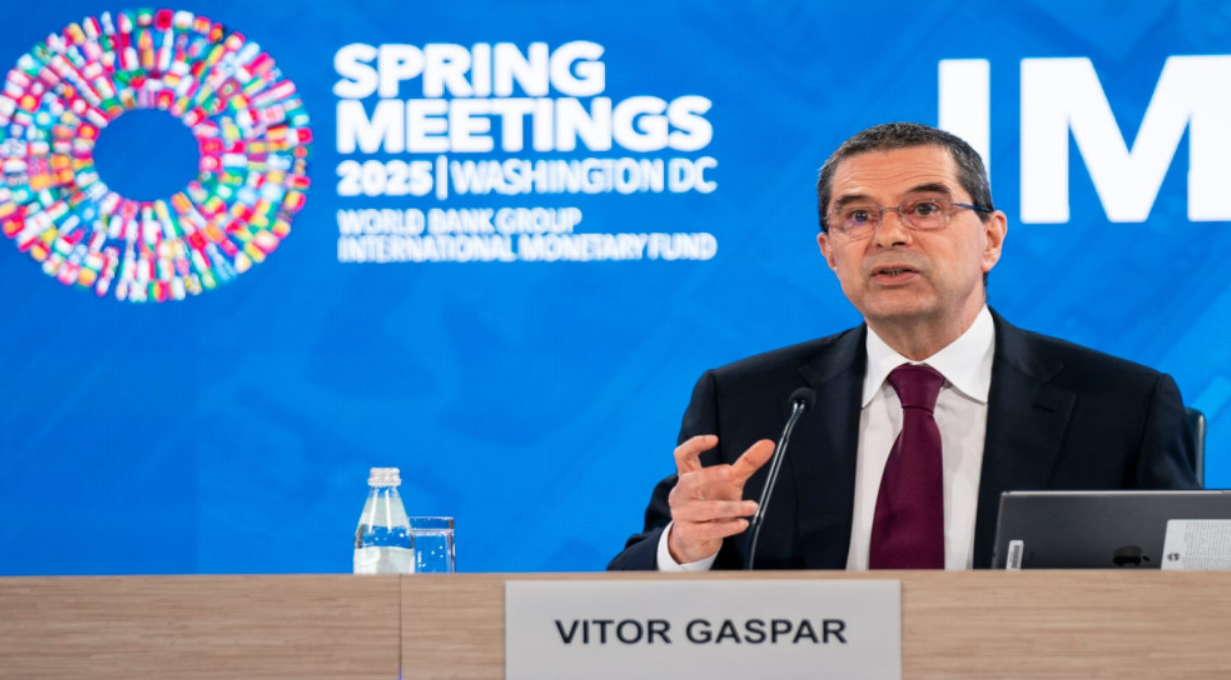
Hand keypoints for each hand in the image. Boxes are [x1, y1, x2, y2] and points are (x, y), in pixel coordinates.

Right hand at [666, 435, 774, 563]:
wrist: (696, 539)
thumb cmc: (712, 502)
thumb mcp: (730, 482)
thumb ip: (747, 463)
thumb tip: (769, 444)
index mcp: (687, 475)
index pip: (682, 455)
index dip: (695, 445)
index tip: (714, 439)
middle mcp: (681, 493)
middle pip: (689, 480)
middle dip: (709, 475)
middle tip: (731, 473)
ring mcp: (681, 513)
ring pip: (707, 509)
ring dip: (732, 507)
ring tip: (753, 507)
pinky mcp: (687, 533)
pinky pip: (709, 530)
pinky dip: (728, 527)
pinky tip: (743, 524)